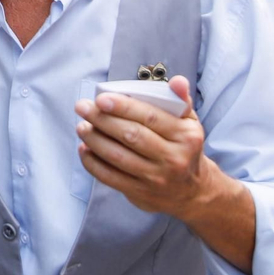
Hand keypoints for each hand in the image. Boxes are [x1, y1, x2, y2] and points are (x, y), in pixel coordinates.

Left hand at [74, 76, 214, 218]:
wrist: (192, 191)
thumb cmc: (184, 147)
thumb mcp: (190, 123)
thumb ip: (181, 100)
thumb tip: (177, 81)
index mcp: (185, 136)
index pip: (150, 117)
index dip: (123, 107)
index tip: (101, 98)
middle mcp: (173, 158)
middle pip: (131, 136)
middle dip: (102, 119)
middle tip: (82, 107)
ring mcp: (156, 178)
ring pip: (118, 157)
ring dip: (95, 140)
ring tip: (82, 126)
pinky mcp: (140, 193)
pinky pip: (111, 177)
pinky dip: (93, 163)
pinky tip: (84, 149)